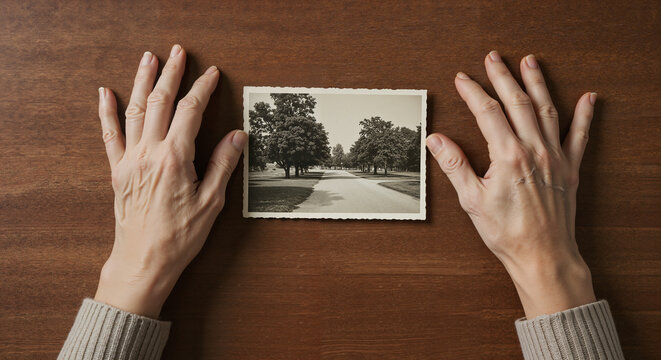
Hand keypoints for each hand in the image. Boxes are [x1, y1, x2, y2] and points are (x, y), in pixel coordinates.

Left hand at [94, 45, 246, 317]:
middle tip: (178, 53)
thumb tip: (236, 137)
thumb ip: (223, 165)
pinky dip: (107, 112)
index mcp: (175, 159)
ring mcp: (130, 160)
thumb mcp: (211, 203)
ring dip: (142, 82)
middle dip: (171, 74)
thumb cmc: (179, 237)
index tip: (211, 74)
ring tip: (149, 59)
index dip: (202, 89)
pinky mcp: (118, 171)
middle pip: (160, 102)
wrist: (143, 261)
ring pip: (135, 111)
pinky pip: (109, 135)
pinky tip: (106, 93)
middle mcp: (149, 154)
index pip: (190, 112)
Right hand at [426, 51, 595, 318]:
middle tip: (493, 59)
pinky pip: (579, 136)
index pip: (487, 113)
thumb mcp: (472, 200)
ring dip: (537, 84)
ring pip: (546, 110)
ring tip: (530, 63)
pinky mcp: (569, 169)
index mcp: (508, 156)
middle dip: (503, 77)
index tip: (463, 79)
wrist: (543, 255)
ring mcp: (555, 157)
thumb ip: (454, 166)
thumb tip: (437, 141)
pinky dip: (584, 116)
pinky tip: (587, 99)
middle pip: (517, 103)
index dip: (473, 92)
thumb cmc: (508, 233)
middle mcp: (534, 151)